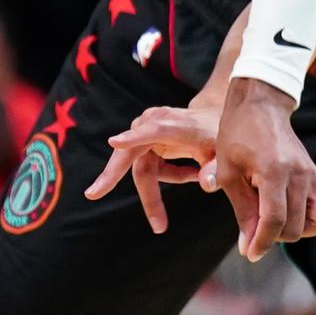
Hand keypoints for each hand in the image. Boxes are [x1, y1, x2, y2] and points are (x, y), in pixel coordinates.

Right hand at [86, 102, 222, 233]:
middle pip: (130, 155)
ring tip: (194, 174)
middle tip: (92, 195)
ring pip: (142, 170)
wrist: (209, 119)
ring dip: (163, 184)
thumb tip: (205, 185)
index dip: (134, 138)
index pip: (154, 131)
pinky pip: (148, 169)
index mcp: (175, 125)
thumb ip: (215, 170)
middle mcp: (154, 124)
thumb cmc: (216, 137)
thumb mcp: (222, 156)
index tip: (114, 142)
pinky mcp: (142, 140)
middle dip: (111, 176)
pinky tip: (189, 169)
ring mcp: (144, 131)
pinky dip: (169, 175)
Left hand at [214, 78, 315, 259]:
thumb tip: (248, 247)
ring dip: (298, 231)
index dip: (261, 242)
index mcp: (274, 171)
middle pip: (295, 226)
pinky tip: (299, 215)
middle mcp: (300, 175)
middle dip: (273, 237)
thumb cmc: (237, 135)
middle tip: (254, 227)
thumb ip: (242, 211)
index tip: (249, 253)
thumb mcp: (229, 172)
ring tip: (277, 221)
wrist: (259, 105)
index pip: (274, 221)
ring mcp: (313, 175)